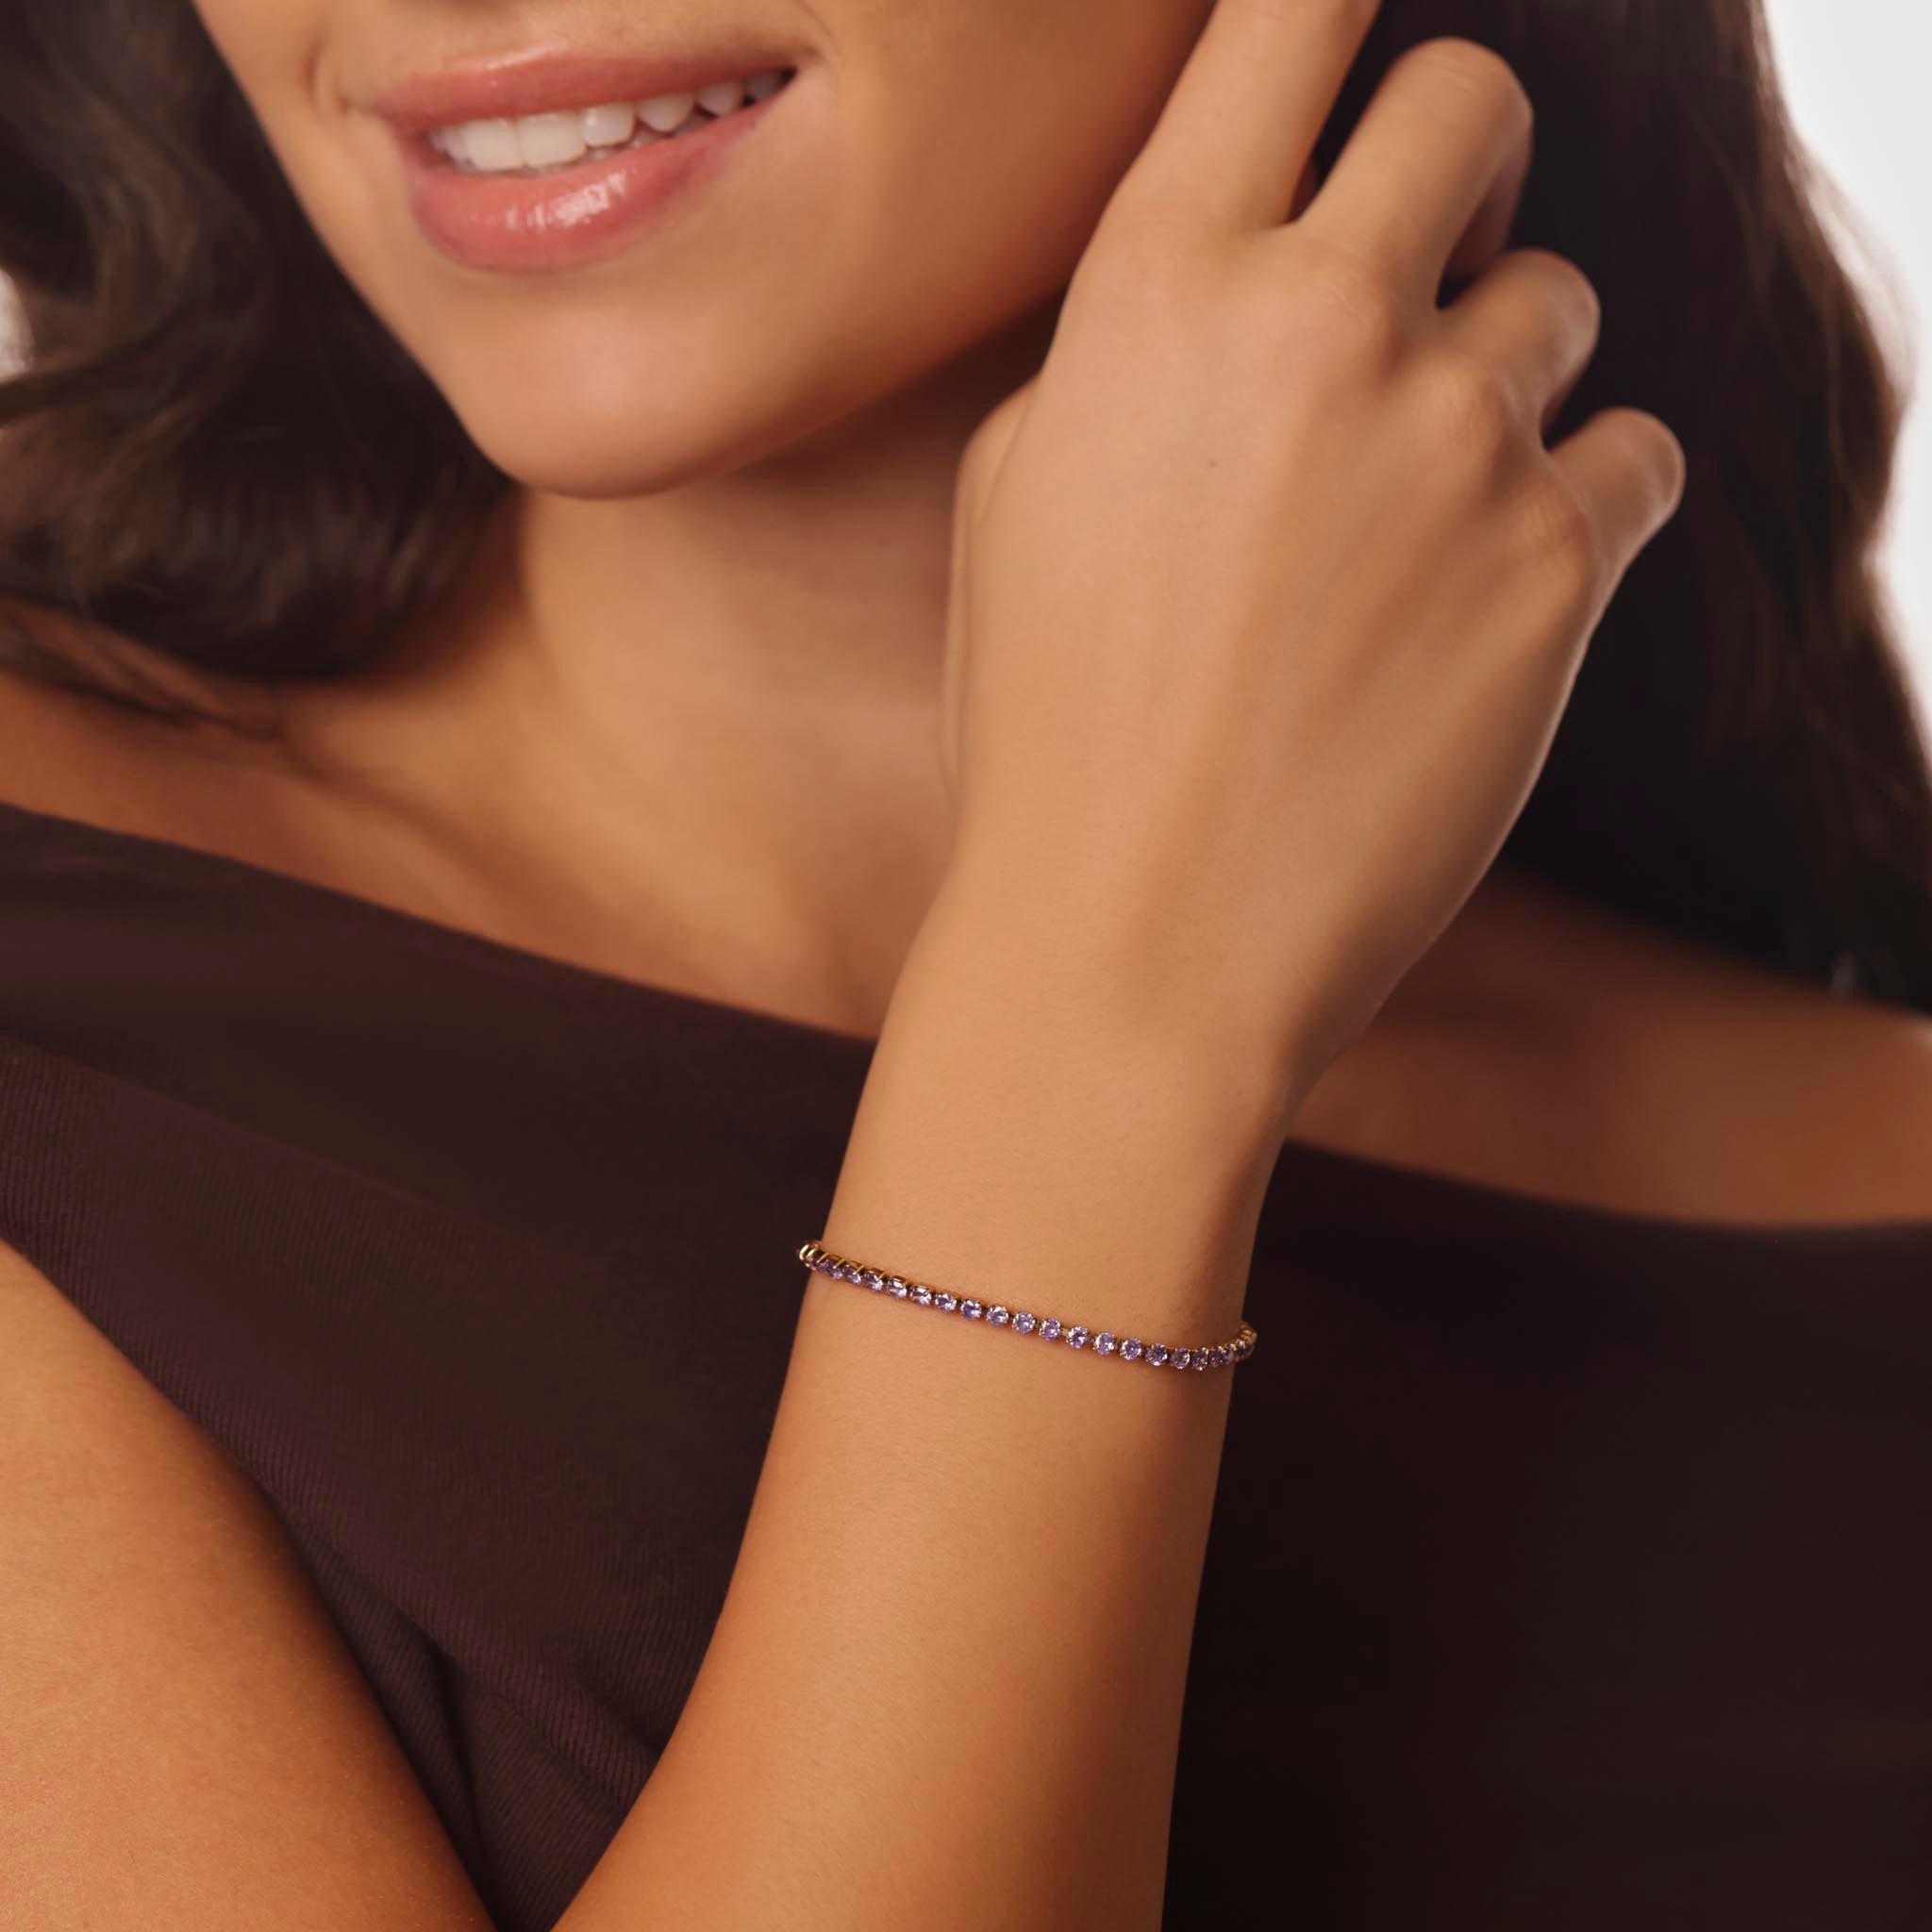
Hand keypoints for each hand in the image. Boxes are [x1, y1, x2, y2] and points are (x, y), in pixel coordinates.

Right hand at [934, 0, 1685, 1106]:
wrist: (1140, 940)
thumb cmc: (1047, 728)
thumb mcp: (1023, 498)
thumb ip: (1135, 348)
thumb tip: (1245, 280)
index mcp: (1157, 286)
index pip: (1289, 10)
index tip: (1354, 14)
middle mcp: (1320, 323)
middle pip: (1474, 100)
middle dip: (1459, 163)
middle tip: (1423, 264)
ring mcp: (1456, 439)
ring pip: (1561, 303)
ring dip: (1507, 374)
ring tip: (1418, 512)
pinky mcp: (1560, 566)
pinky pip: (1630, 458)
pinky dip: (1577, 505)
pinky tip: (1484, 595)